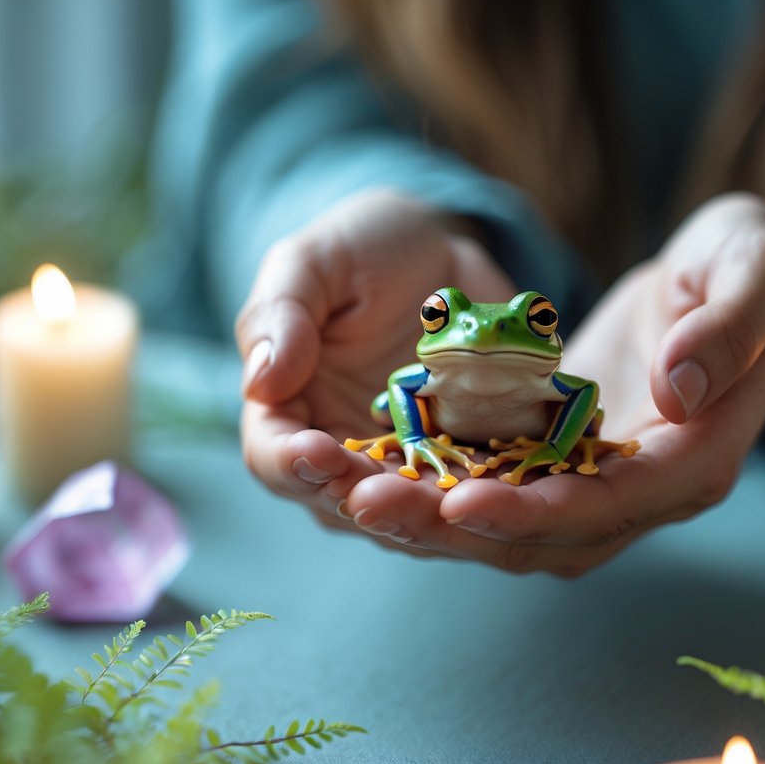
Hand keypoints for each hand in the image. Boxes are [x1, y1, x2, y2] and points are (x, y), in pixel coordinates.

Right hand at [237, 190, 513, 551]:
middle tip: (379, 493)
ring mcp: (402, 464)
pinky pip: (474, 492)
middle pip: (340, 499)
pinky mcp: (462, 460)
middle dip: (361, 499)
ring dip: (425, 514)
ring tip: (441, 503)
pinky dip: (487, 498)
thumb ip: (281, 314)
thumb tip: (261, 382)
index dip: (290, 462)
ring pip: (408, 513)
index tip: (313, 451)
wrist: (441, 250)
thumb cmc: (360, 249)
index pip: (274, 456)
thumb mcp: (312, 262)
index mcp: (287, 410)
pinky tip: (503, 491)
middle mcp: (339, 452)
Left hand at [340, 193, 764, 574]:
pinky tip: (374, 459)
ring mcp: (601, 476)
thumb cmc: (755, 264)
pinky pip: (495, 478)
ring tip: (353, 492)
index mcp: (700, 457)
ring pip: (510, 521)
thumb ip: (729, 329)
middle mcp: (647, 487)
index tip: (464, 502)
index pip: (617, 505)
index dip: (540, 511)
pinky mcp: (561, 452)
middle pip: (547, 532)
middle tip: (370, 504)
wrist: (731, 277)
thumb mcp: (760, 273)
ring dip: (433, 515)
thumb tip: (678, 388)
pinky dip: (438, 479)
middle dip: (459, 525)